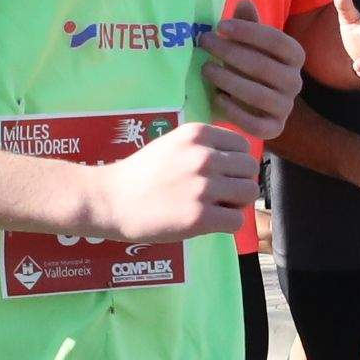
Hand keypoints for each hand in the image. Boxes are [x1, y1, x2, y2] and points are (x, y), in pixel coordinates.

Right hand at [81, 119, 259, 242]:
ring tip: (216, 208)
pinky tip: (210, 223)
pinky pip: (237, 221)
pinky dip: (228, 224)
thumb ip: (204, 147)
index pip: (243, 146)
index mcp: (197, 134)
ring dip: (237, 204)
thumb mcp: (172, 144)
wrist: (110, 200)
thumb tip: (239, 162)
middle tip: (221, 195)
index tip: (221, 175)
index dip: (235, 163)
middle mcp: (204, 157)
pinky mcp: (200, 217)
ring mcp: (203, 187)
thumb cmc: (140, 174)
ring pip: (249, 193)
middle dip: (239, 182)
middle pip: (250, 169)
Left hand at [202, 0, 304, 137]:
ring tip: (205, 68)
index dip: (249, 32)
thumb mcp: (248, 42)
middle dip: (230, 53)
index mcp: (295, 56)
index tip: (220, 26)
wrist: (247, 101)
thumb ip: (248, 24)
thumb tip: (244, 2)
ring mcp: (286, 107)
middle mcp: (296, 82)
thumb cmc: (246, 63)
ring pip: (258, 95)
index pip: (277, 41)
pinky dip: (235, 112)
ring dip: (228, 80)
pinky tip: (216, 97)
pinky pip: (256, 125)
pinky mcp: (274, 129)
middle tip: (204, 43)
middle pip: (264, 67)